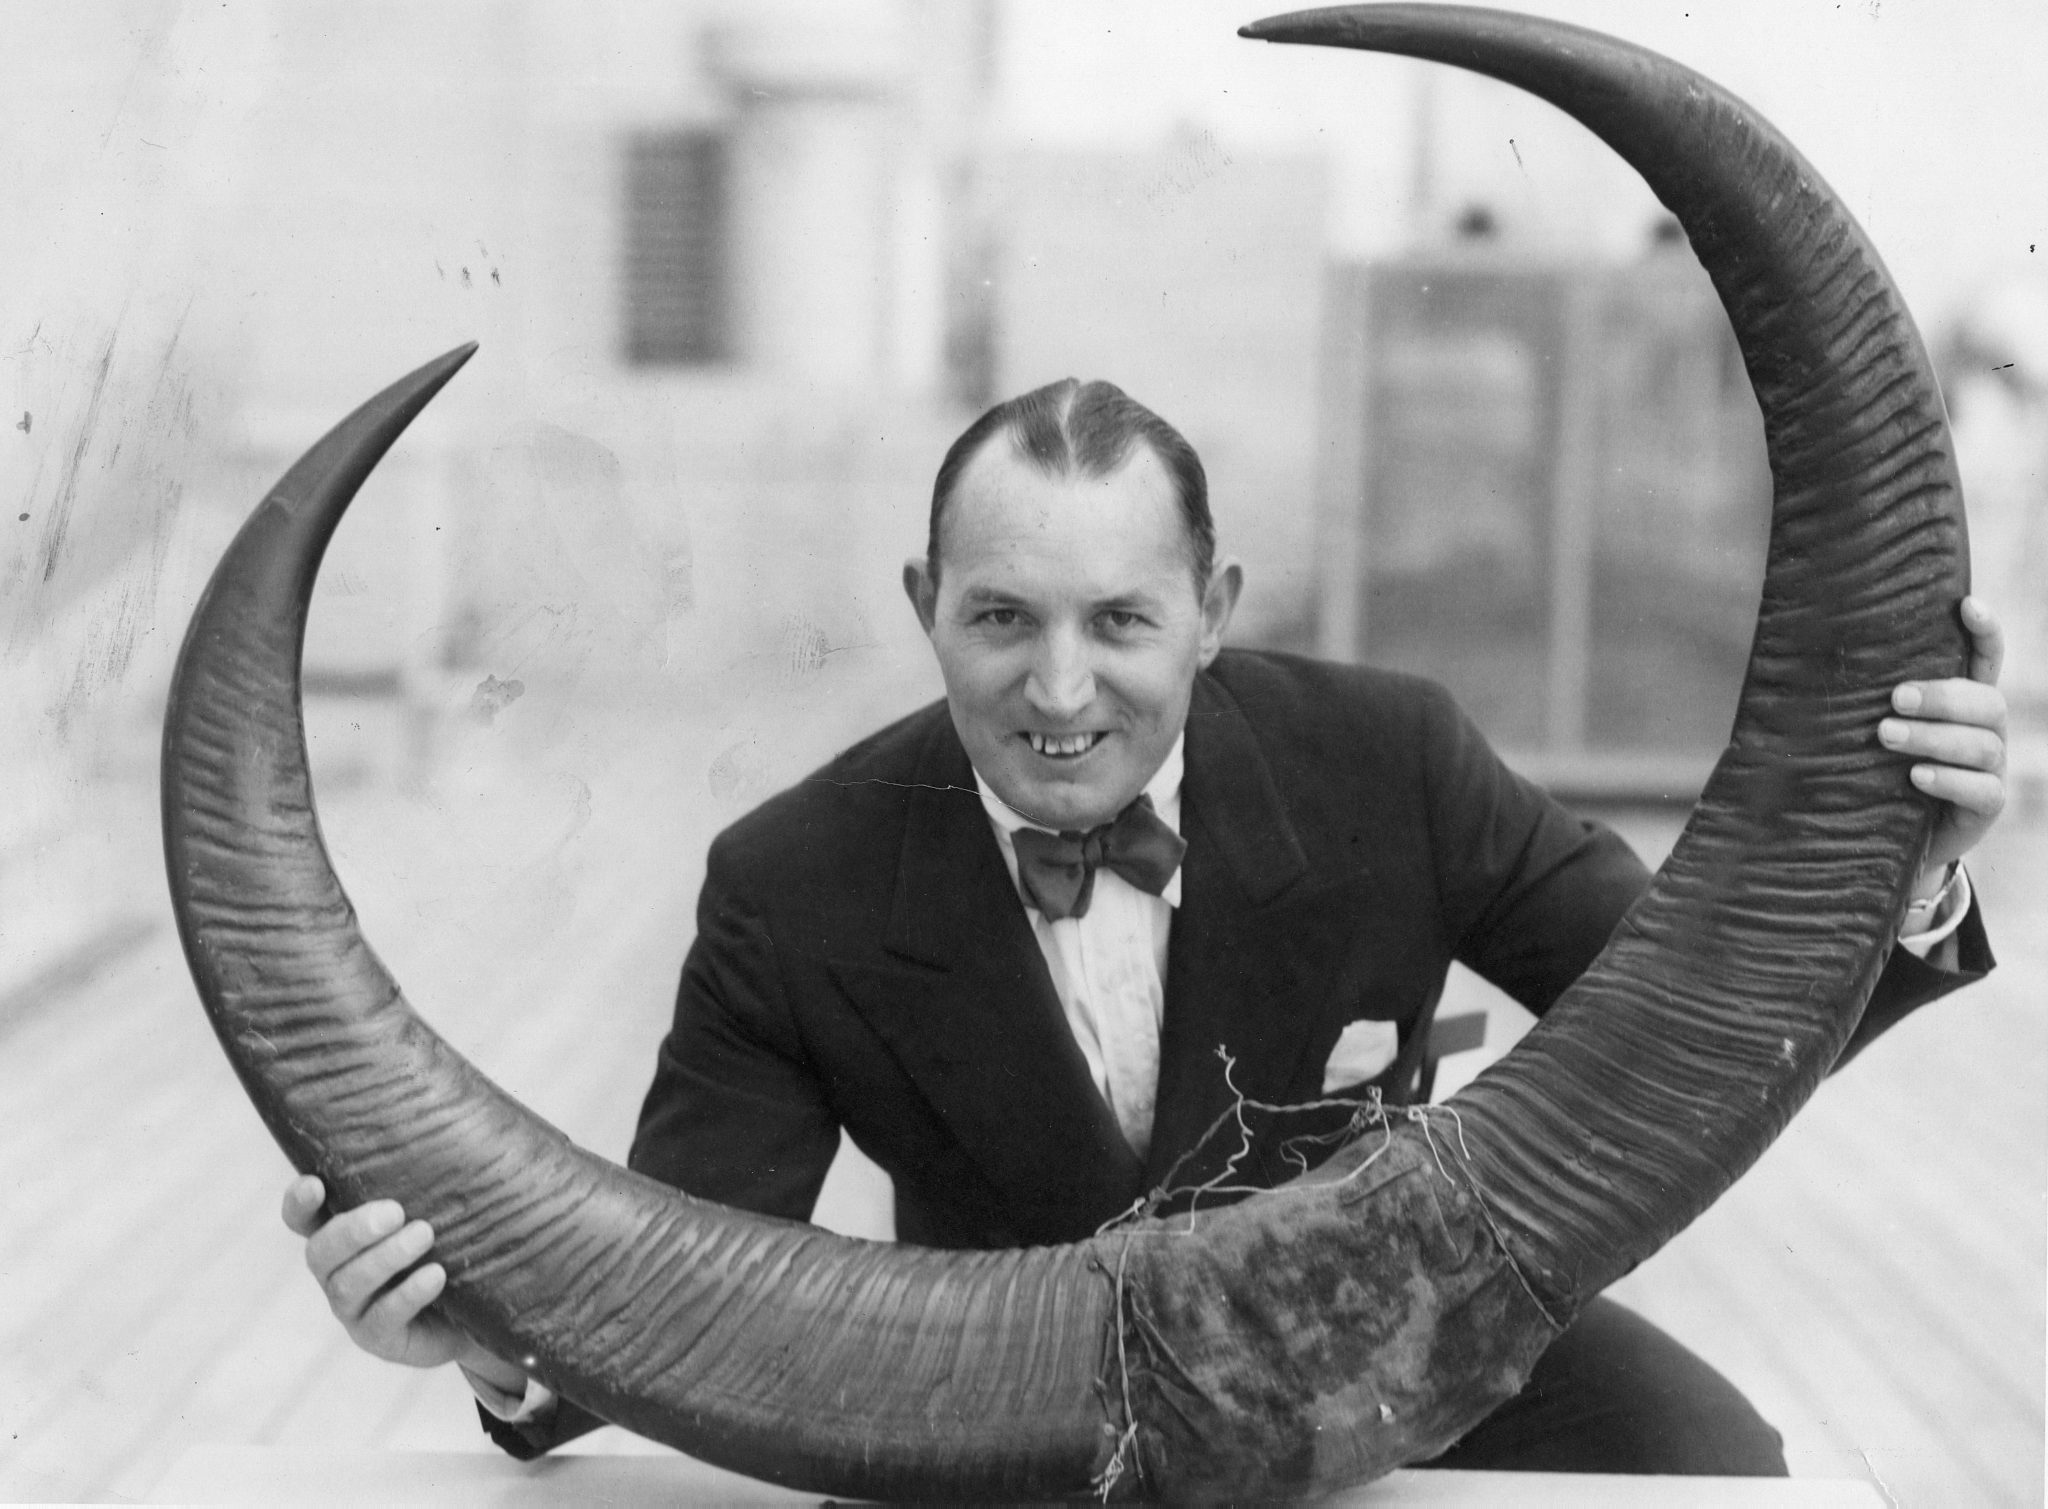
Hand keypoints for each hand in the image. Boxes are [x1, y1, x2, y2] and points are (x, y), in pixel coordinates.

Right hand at [281, 1175, 522, 1391]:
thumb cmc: (453, 1244)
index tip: (315, 1183)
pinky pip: (383, 1318)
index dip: (299, 1203)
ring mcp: (355, 1309)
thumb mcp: (437, 1209)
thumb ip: (426, 1180)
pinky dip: (408, 1294)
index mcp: (343, 1236)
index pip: (302, 1219)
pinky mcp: (380, 1339)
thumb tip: (451, 1117)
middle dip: (353, 1230)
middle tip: (394, 1211)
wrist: (480, 1309)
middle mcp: (338, 1272)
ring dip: (385, 1257)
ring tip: (425, 1234)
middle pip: (320, 1252)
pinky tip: (435, 1275)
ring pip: (347, 1285)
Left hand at [1880, 596, 2007, 897]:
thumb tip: (1803, 658)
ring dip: (1933, 737)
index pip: (1986, 658)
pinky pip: (1983, 790)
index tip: (1966, 605)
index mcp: (1962, 702)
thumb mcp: (1871, 730)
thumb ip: (1865, 699)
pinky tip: (1917, 776)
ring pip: (1981, 745)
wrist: (1891, 838)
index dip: (1984, 631)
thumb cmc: (1877, 770)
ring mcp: (1990, 769)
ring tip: (1887, 735)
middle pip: (1986, 702)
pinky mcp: (1985, 808)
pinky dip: (1949, 780)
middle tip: (1895, 698)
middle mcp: (1985, 731)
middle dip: (1942, 697)